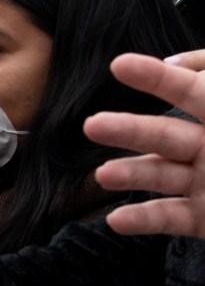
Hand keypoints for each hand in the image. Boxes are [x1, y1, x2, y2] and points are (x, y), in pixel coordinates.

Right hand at [84, 50, 204, 237]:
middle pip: (162, 134)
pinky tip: (117, 220)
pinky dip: (141, 220)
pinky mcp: (203, 218)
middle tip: (92, 127)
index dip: (155, 77)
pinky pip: (168, 217)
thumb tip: (182, 66)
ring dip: (128, 174)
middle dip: (126, 129)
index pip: (190, 89)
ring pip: (159, 174)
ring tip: (104, 176)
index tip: (118, 65)